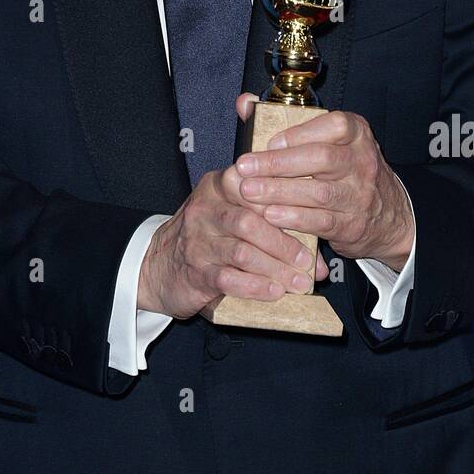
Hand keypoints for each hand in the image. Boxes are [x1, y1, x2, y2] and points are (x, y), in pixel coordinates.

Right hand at [137, 162, 322, 318]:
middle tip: (307, 261)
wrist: (157, 266)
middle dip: (284, 243)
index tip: (308, 214)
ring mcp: (197, 241)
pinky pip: (228, 278)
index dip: (280, 198)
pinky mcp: (195, 271)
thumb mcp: (230, 218)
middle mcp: (205, 210)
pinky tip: (274, 291)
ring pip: (242, 252)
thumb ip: (270, 226)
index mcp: (217, 187)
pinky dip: (256, 286)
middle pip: (250, 221)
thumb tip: (316, 259)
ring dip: (275, 268)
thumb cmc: (206, 238)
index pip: (251, 183)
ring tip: (298, 281)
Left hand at [234, 94, 414, 270]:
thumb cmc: (346, 169)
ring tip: (249, 191)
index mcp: (356, 133)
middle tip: (245, 168)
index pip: (334, 126)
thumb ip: (284, 120)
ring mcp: (359, 195)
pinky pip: (321, 221)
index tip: (270, 141)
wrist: (389, 215)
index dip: (300, 133)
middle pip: (322, 159)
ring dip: (279, 192)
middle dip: (278, 163)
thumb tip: (245, 102)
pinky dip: (294, 218)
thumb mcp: (328, 140)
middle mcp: (362, 161)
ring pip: (319, 193)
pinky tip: (270, 215)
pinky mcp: (352, 224)